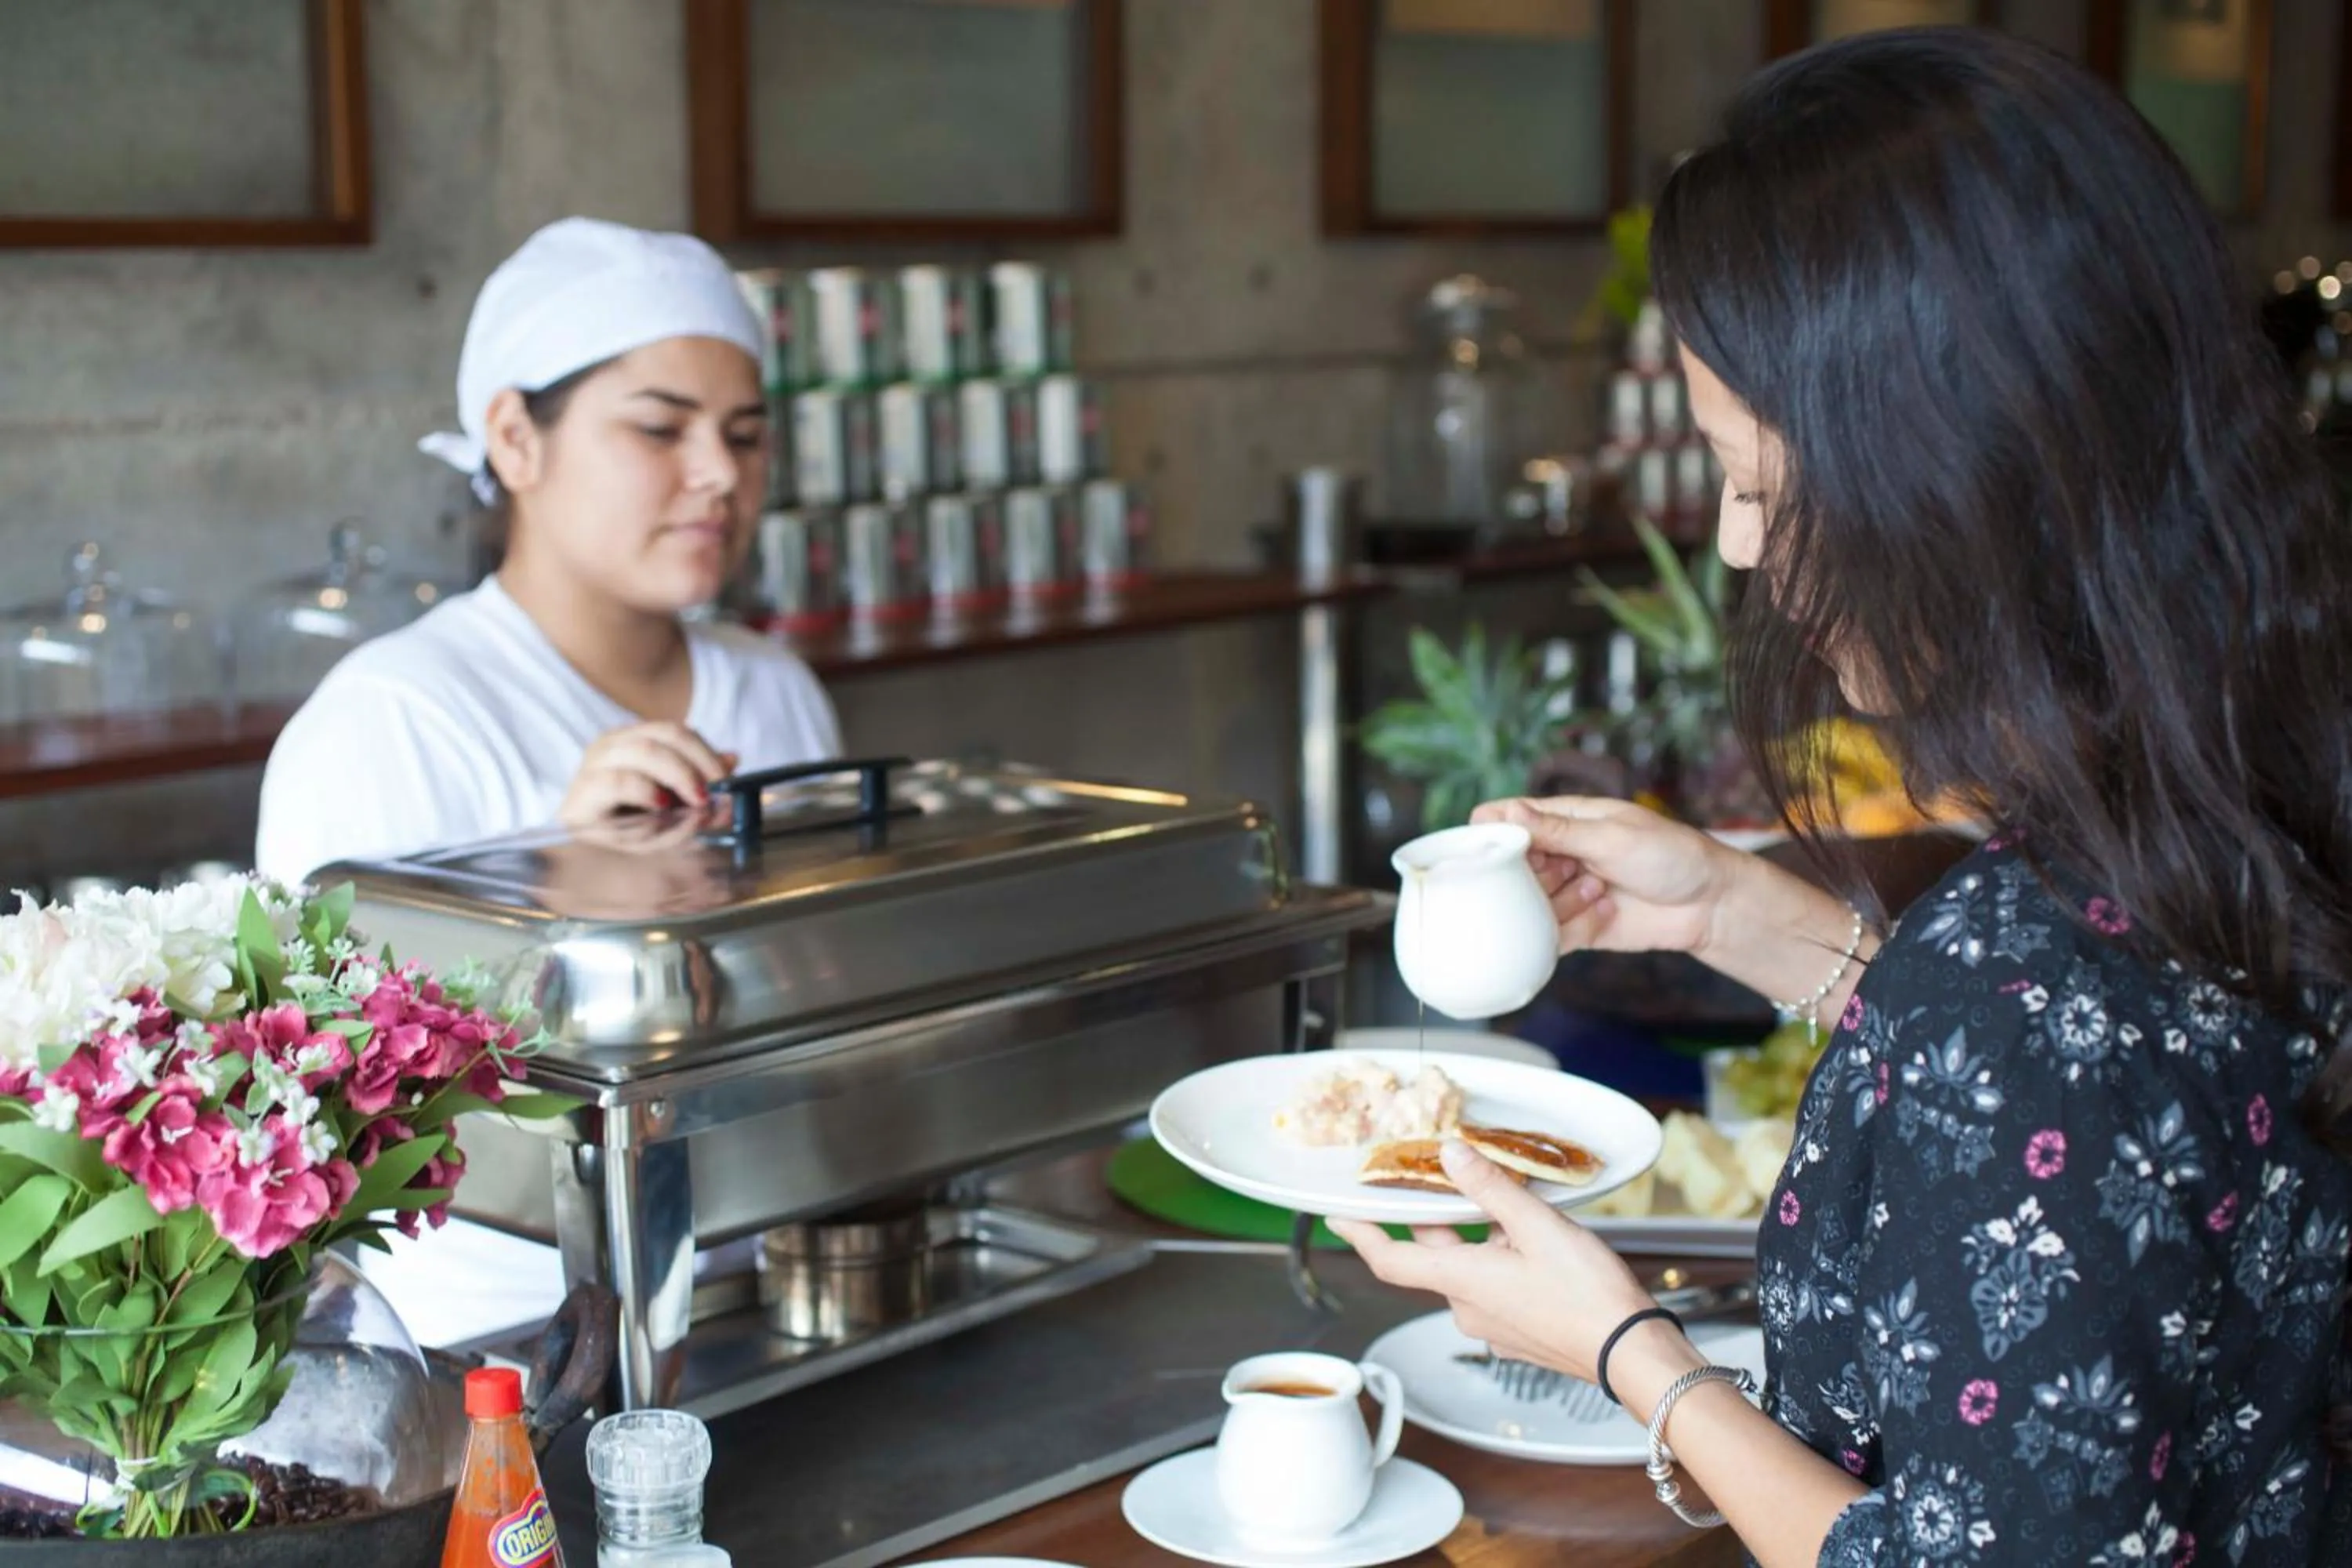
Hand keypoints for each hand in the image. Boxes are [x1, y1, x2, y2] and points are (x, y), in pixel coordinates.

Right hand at [559, 722, 738, 826]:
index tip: (727, 779)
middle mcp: (612, 744)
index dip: (706, 752)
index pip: (676, 731)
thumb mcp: (674, 804)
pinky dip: (647, 792)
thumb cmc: (631, 827)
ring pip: (646, 751)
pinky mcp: (582, 793)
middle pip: (666, 735)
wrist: (586, 864)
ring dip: (680, 776)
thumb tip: (733, 759)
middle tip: (715, 792)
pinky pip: (618, 781)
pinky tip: (662, 806)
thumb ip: (700, 782)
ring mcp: (593, 765)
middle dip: (698, 763)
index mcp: (633, 739)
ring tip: (696, 801)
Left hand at [1328, 1142, 1666, 1384]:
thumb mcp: (1538, 1226)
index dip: (1359, 1235)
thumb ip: (1489, 1189)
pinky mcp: (1517, 1334)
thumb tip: (1450, 1156)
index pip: (1390, 1259)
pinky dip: (1497, 1260)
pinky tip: (1530, 1242)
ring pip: (1467, 1270)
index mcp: (1462, 1282)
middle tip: (1431, 1182)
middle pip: (1433, 1256)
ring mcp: (1493, 1326)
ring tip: (1503, 1205)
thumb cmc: (1588, 1295)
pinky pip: (1492, 1289)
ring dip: (1475, 1238)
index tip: (1336, 1216)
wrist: (1630, 1352)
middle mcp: (1468, 1308)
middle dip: (1432, 1219)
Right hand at [1472, 795, 1740, 959]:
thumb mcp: (1612, 836)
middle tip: (1563, 871)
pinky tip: (1605, 912)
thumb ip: (1556, 830)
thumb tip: (1505, 813)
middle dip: (1530, 874)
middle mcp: (1560, 854)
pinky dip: (1570, 928)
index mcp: (1565, 819)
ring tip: (1598, 890)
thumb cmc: (1670, 855)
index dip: (1492, 833)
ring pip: (1528, 903)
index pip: (1508, 820)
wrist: (1711, 905)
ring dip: (1559, 900)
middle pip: (1510, 867)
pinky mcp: (1578, 927)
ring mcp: (1567, 892)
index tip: (1489, 849)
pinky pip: (1550, 934)